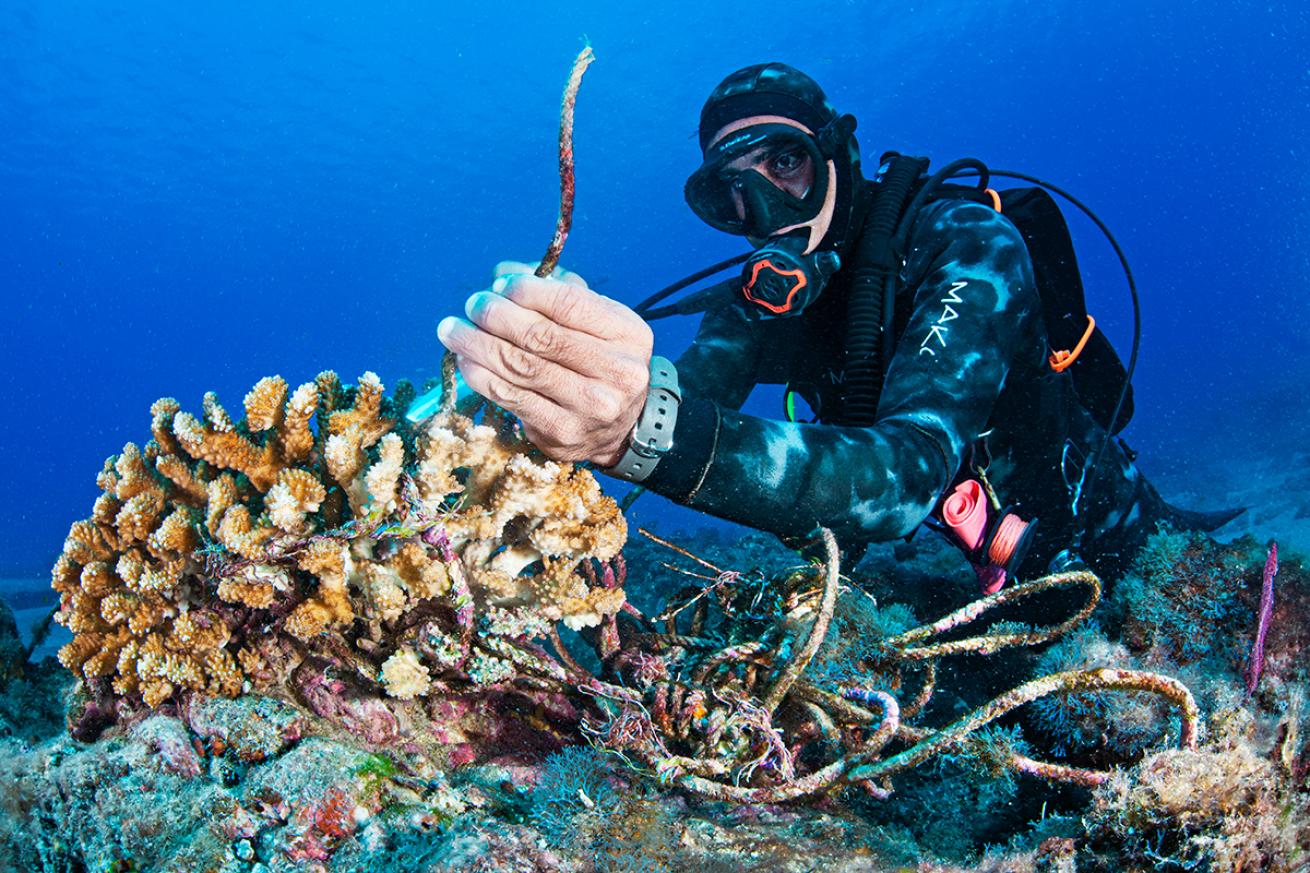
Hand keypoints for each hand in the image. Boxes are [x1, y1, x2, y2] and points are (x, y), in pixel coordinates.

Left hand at [437, 261, 653, 466]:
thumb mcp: (595, 322)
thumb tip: (502, 274)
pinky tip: (465, 360)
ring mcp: (590, 406)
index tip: (499, 285)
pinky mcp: (562, 431)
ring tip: (452, 330)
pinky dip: (480, 376)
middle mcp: (617, 371)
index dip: (526, 290)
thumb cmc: (599, 361)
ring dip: (477, 344)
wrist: (619, 428)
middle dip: (496, 315)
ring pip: (519, 367)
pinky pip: (510, 397)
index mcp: (628, 334)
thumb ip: (556, 292)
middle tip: (473, 304)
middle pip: (540, 336)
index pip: (569, 304)